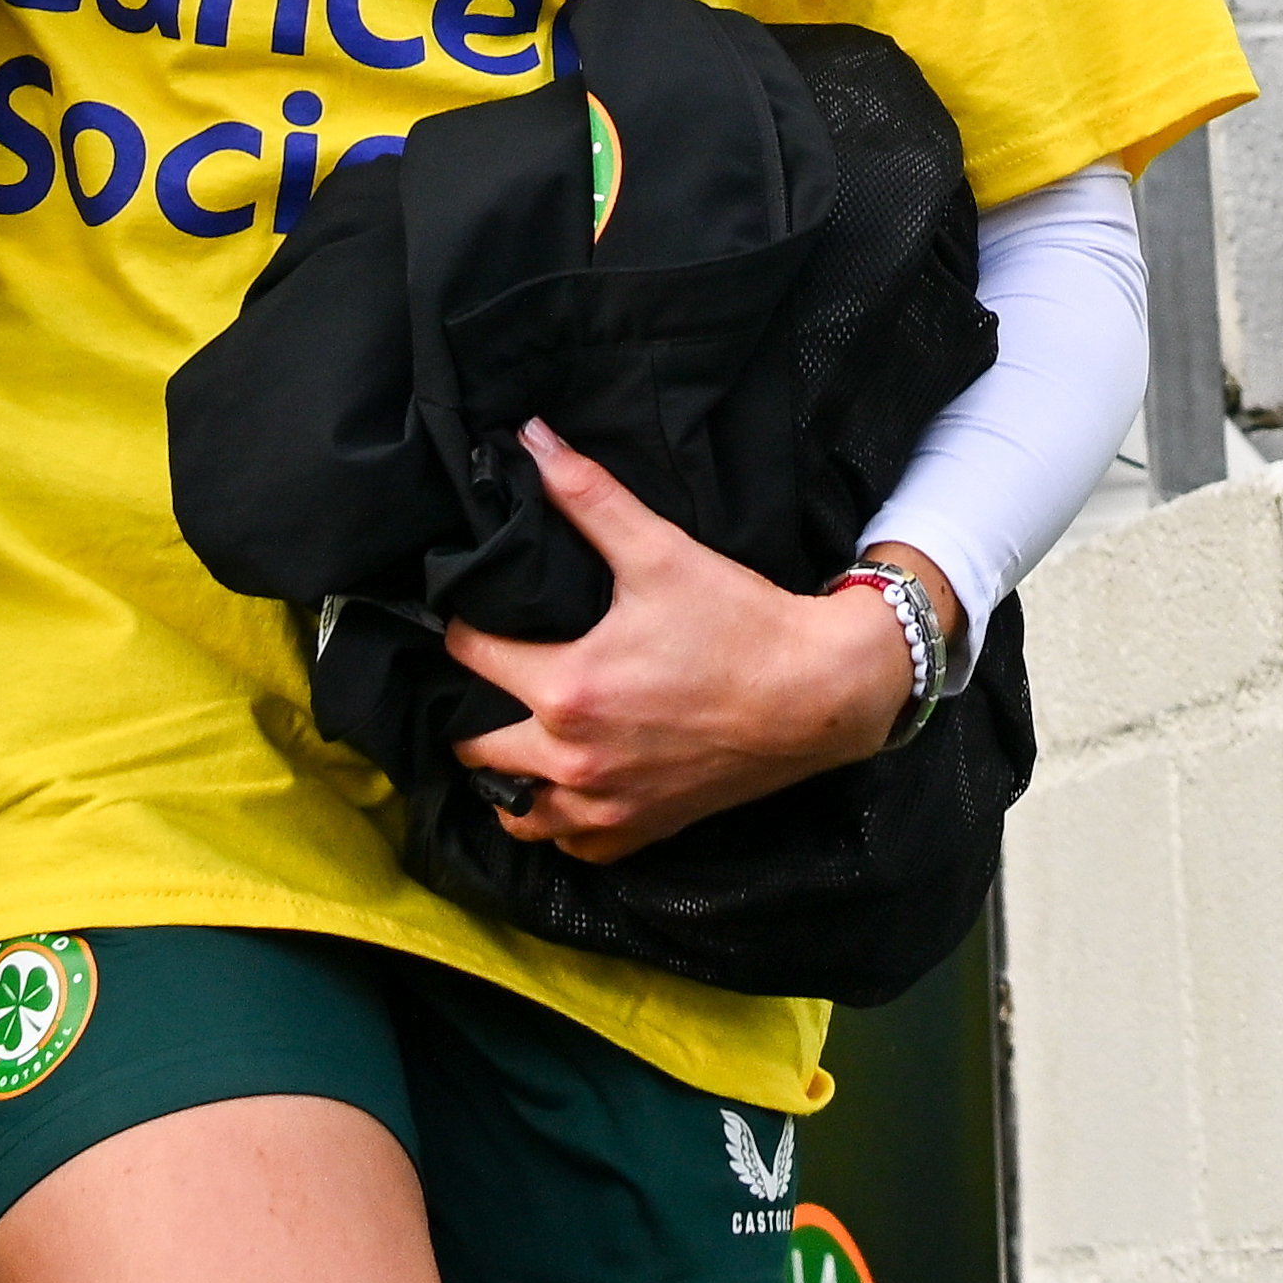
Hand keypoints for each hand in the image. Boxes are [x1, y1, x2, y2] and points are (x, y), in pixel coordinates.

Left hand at [440, 425, 937, 859]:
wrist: (817, 694)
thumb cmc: (738, 622)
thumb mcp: (659, 551)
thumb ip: (587, 496)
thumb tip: (529, 438)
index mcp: (566, 689)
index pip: (468, 656)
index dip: (465, 627)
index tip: (479, 613)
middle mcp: (572, 760)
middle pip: (473, 744)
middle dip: (473, 707)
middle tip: (493, 677)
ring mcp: (604, 807)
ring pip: (514, 811)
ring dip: (503, 775)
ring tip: (516, 734)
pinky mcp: (638, 833)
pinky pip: (568, 844)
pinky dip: (555, 821)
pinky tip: (562, 786)